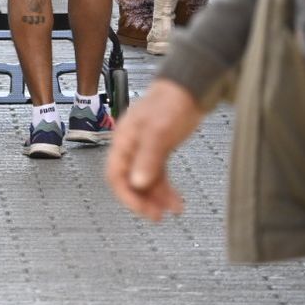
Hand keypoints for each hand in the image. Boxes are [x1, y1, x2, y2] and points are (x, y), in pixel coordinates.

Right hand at [105, 78, 204, 221]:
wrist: (188, 88)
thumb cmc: (170, 104)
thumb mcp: (159, 132)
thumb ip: (148, 158)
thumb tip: (138, 184)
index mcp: (124, 141)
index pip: (115, 175)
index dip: (127, 195)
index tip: (143, 210)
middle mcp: (131, 147)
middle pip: (129, 180)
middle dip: (142, 200)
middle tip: (157, 216)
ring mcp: (145, 148)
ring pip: (145, 180)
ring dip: (156, 197)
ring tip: (171, 210)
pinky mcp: (158, 149)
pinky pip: (157, 174)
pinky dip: (165, 189)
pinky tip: (176, 199)